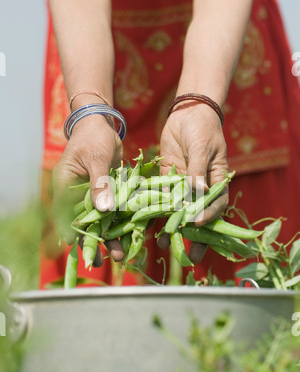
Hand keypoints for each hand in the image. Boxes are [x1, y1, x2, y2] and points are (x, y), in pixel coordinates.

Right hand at [52, 115, 123, 262]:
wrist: (102, 127)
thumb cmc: (93, 138)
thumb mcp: (96, 158)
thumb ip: (99, 182)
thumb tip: (104, 209)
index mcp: (65, 187)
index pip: (66, 216)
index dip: (73, 234)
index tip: (83, 251)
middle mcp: (76, 195)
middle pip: (84, 224)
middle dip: (95, 242)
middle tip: (104, 262)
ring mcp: (92, 195)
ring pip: (101, 222)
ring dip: (110, 237)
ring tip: (120, 255)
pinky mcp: (106, 194)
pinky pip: (113, 212)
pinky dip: (121, 223)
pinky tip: (131, 236)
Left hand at [158, 103, 229, 263]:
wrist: (187, 114)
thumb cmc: (202, 128)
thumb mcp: (202, 147)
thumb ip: (199, 169)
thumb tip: (198, 190)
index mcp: (217, 182)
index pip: (217, 204)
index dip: (208, 215)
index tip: (197, 223)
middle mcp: (200, 189)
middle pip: (199, 217)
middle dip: (195, 237)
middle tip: (191, 257)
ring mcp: (183, 187)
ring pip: (178, 213)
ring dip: (171, 229)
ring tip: (162, 245)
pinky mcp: (167, 182)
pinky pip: (161, 200)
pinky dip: (154, 213)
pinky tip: (145, 226)